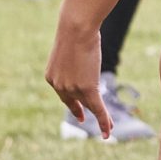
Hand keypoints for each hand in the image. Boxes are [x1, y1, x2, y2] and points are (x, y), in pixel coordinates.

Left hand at [46, 19, 108, 139]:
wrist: (76, 28)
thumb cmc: (74, 32)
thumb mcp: (69, 50)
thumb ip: (73, 62)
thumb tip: (81, 59)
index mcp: (51, 78)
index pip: (64, 95)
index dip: (73, 105)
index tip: (80, 114)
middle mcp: (59, 86)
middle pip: (76, 102)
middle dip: (83, 112)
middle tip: (86, 119)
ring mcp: (72, 88)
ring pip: (90, 106)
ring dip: (100, 118)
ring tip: (108, 127)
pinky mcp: (87, 88)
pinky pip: (97, 109)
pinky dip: (103, 121)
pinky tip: (108, 131)